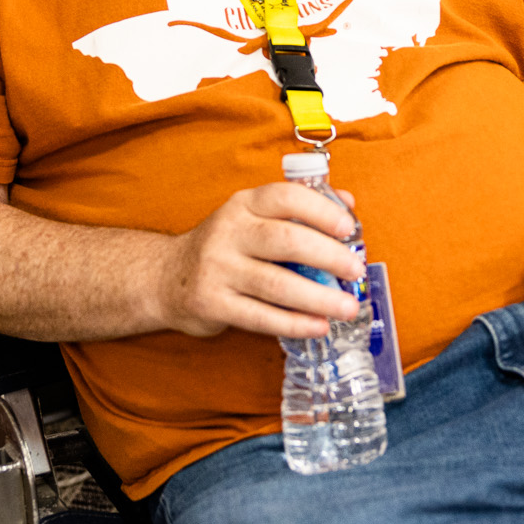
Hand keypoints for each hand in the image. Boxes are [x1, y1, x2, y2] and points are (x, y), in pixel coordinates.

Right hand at [150, 183, 365, 339]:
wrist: (166, 278)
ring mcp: (218, 269)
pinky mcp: (212, 303)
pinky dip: (294, 323)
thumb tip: (348, 204)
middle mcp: (228, 232)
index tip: (348, 227)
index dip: (321, 210)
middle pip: (286, 241)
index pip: (285, 197)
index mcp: (244, 204)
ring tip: (348, 307)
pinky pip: (261, 317)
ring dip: (318, 297)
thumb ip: (299, 209)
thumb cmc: (226, 246)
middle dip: (328, 256)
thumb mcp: (253, 217)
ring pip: (276, 284)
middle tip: (356, 271)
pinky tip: (319, 326)